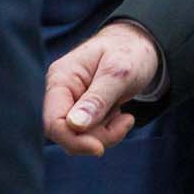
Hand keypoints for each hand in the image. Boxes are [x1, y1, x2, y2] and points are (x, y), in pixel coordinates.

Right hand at [43, 21, 162, 155]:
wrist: (142, 44)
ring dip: (105, 134)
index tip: (99, 148)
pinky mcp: (82, 113)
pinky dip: (108, 132)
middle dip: (96, 136)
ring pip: (78, 138)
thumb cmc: (130, 51)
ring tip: (125, 115)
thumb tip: (74, 125)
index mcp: (60, 78)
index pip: (51, 121)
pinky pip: (89, 135)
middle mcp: (60, 93)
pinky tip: (122, 116)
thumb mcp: (120, 71)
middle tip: (124, 122)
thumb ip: (98, 98)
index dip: (72, 139)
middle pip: (65, 133)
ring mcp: (71, 103)